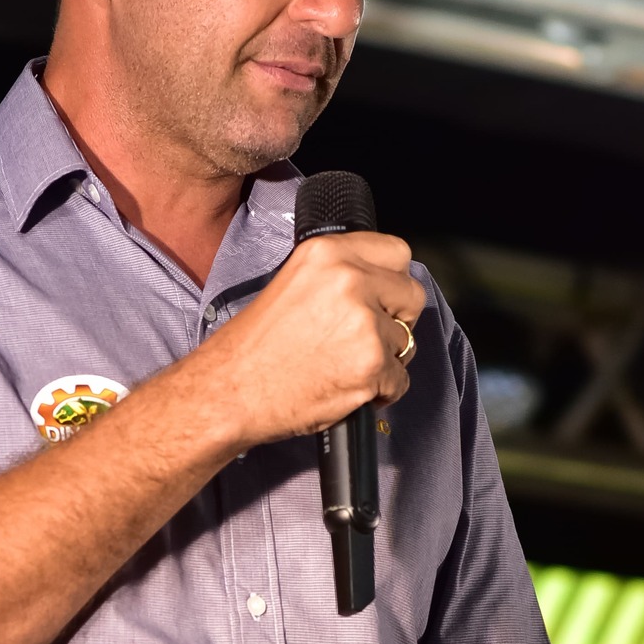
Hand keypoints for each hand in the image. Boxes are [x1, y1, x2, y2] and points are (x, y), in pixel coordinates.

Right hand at [208, 231, 425, 449]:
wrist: (231, 391)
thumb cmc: (253, 347)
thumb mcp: (292, 283)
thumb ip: (337, 275)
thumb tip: (378, 285)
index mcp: (328, 253)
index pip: (397, 251)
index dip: (392, 279)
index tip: (383, 297)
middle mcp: (349, 280)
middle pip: (412, 294)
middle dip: (397, 318)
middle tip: (367, 336)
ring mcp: (364, 324)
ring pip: (406, 341)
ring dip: (385, 359)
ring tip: (344, 366)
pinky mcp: (371, 364)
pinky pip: (400, 380)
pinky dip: (381, 391)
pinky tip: (348, 387)